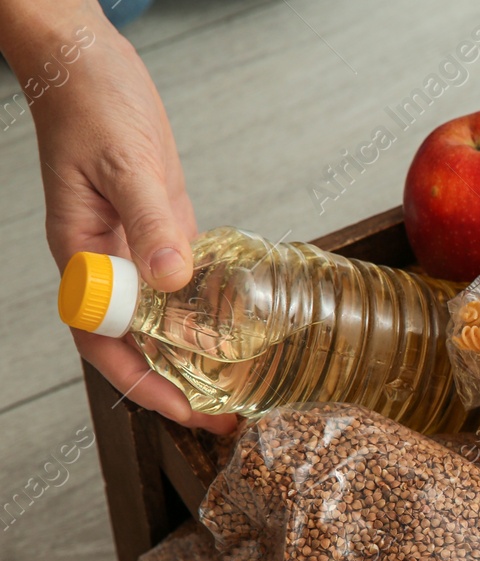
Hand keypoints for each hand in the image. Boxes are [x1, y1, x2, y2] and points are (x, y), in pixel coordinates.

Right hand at [2, 1, 232, 431]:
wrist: (91, 68)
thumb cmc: (92, 107)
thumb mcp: (127, 165)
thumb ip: (151, 223)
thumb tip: (172, 278)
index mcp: (82, 255)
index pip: (106, 342)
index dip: (146, 384)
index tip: (188, 410)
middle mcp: (107, 264)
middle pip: (136, 345)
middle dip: (179, 386)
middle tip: (230, 417)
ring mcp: (134, 252)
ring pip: (161, 323)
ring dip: (196, 358)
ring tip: (242, 391)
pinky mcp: (161, 233)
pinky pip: (182, 289)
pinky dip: (206, 315)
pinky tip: (240, 337)